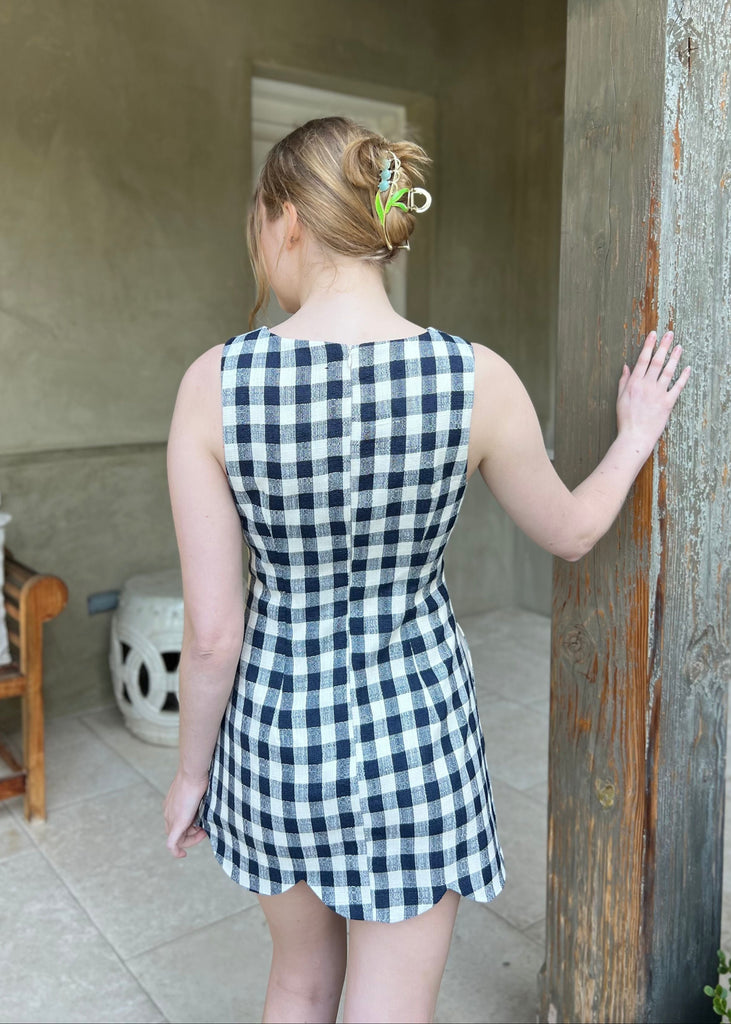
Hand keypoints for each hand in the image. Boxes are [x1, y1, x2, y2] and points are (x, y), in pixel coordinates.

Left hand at [163, 770, 208, 858]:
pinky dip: (176, 851)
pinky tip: (182, 855)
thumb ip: (197, 800)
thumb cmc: (198, 777)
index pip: (176, 822)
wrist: (193, 773)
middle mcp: (168, 813)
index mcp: (171, 805)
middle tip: (205, 829)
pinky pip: (172, 844)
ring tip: (204, 831)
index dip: (189, 826)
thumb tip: (206, 804)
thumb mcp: (196, 790)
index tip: (201, 824)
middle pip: (176, 832)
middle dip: (192, 835)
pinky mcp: (177, 824)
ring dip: (191, 839)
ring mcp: (172, 819)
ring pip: (177, 839)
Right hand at [616, 329, 690, 451]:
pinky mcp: (667, 402)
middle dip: (663, 346)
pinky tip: (687, 368)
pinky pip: (677, 387)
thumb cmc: (625, 420)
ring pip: (668, 371)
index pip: (642, 360)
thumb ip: (623, 381)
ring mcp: (658, 393)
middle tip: (669, 334)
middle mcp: (647, 385)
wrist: (635, 436)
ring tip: (679, 347)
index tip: (653, 335)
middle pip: (657, 361)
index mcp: (634, 383)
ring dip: (675, 357)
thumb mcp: (619, 399)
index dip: (649, 346)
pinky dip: (683, 377)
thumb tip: (626, 366)